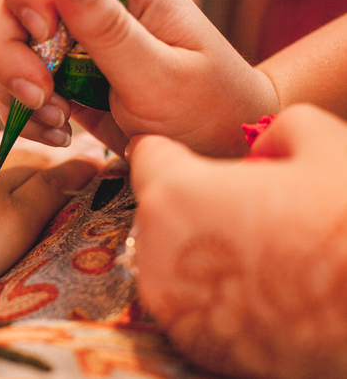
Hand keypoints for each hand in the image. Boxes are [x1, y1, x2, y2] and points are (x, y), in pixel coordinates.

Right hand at [0, 0, 278, 156]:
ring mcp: (71, 40)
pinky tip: (56, 132)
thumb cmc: (209, 109)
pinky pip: (15, 83)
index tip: (43, 32)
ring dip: (12, 86)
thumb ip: (111, 28)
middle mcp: (90, 3)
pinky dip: (22, 112)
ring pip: (4, 41)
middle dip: (6, 48)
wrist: (216, 149)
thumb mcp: (161, 74)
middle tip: (38, 95)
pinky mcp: (62, 76)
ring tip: (55, 121)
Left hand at [128, 104, 346, 376]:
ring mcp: (171, 303)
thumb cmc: (346, 224)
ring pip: (168, 255)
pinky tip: (258, 285)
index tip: (189, 157)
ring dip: (197, 245)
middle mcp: (156, 251)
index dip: (172, 151)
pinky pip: (187, 298)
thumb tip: (264, 148)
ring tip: (257, 247)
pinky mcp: (190, 342)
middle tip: (244, 206)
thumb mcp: (326, 145)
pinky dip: (210, 289)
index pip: (147, 155)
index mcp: (175, 194)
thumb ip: (278, 132)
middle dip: (190, 202)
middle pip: (158, 209)